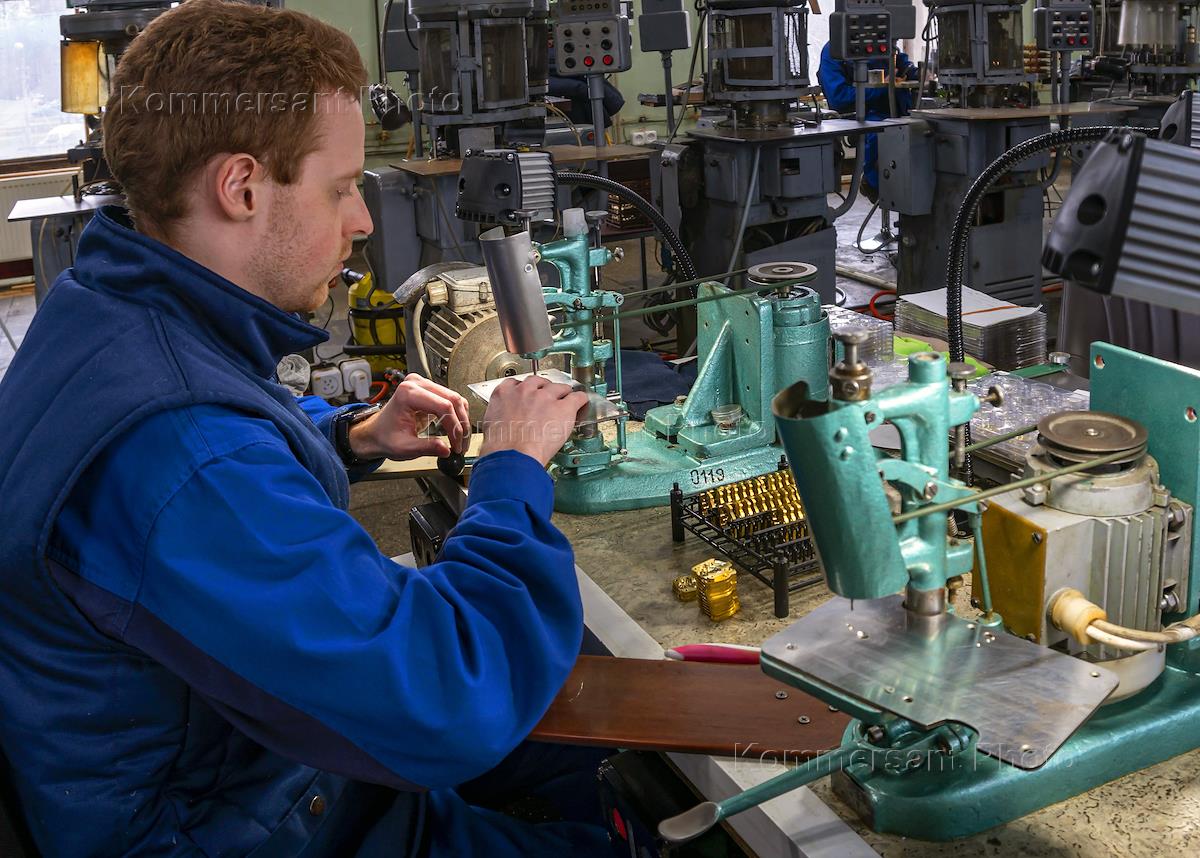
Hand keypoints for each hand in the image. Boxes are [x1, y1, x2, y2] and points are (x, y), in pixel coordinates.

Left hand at [348, 374, 469, 460]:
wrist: (376, 433)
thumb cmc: (385, 436)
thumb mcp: (404, 447)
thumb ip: (427, 448)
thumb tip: (446, 449)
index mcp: (408, 393)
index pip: (443, 406)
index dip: (454, 427)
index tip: (456, 445)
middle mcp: (417, 384)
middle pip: (453, 400)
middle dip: (461, 425)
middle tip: (462, 444)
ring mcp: (423, 385)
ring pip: (455, 400)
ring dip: (462, 421)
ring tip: (459, 440)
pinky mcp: (429, 391)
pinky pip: (451, 401)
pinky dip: (457, 417)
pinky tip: (455, 431)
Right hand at [479, 376, 589, 466]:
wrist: (512, 456)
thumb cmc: (501, 446)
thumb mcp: (491, 424)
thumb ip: (501, 414)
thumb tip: (505, 418)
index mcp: (505, 393)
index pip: (517, 383)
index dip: (526, 390)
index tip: (529, 396)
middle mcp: (525, 391)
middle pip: (540, 382)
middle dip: (544, 389)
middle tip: (546, 399)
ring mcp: (545, 397)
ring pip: (559, 387)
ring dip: (563, 393)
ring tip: (566, 399)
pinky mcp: (563, 408)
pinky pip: (577, 398)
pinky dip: (580, 400)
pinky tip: (581, 402)